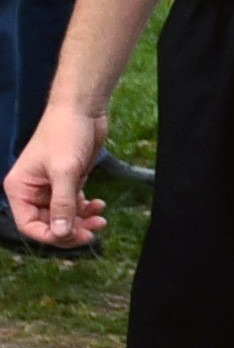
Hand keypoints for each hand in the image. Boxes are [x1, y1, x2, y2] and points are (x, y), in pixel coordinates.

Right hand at [8, 102, 100, 249]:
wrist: (82, 110)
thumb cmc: (65, 134)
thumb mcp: (64, 172)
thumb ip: (63, 204)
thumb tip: (61, 233)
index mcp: (19, 188)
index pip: (28, 224)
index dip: (51, 235)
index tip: (74, 237)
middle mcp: (31, 190)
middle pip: (48, 223)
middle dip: (70, 229)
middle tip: (93, 232)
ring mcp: (50, 187)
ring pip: (63, 216)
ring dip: (81, 221)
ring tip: (101, 220)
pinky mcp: (67, 182)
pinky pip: (74, 204)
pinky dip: (86, 209)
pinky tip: (98, 206)